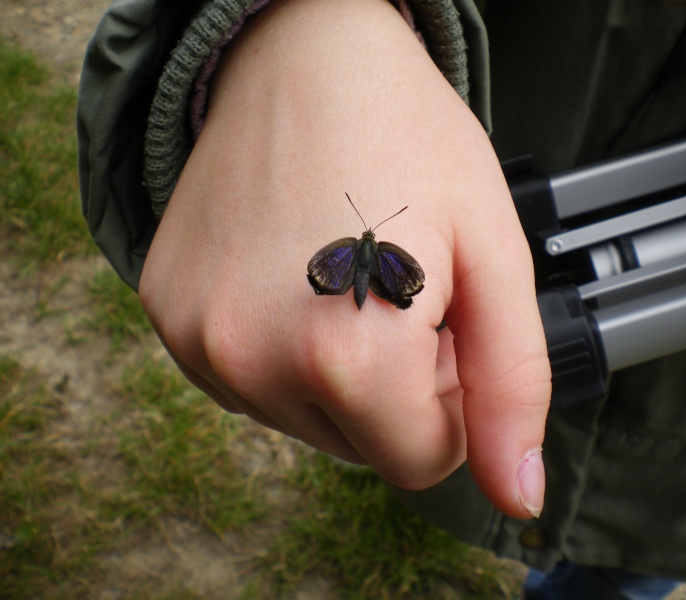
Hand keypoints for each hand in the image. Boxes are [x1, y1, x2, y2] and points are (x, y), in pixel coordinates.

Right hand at [139, 0, 550, 518]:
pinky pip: (248, 379)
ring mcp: (198, 341)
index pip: (422, 461)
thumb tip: (518, 495)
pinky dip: (283, 348)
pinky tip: (296, 276)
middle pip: (361, 446)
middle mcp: (252, 359)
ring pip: (303, 418)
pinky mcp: (167, 316)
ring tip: (349, 277)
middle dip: (398, 387)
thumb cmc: (403, 134)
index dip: (451, 402)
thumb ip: (511, 386)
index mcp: (345, 352)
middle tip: (402, 293)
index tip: (450, 334)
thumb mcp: (493, 255)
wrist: (301, 54)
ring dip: (340, 369)